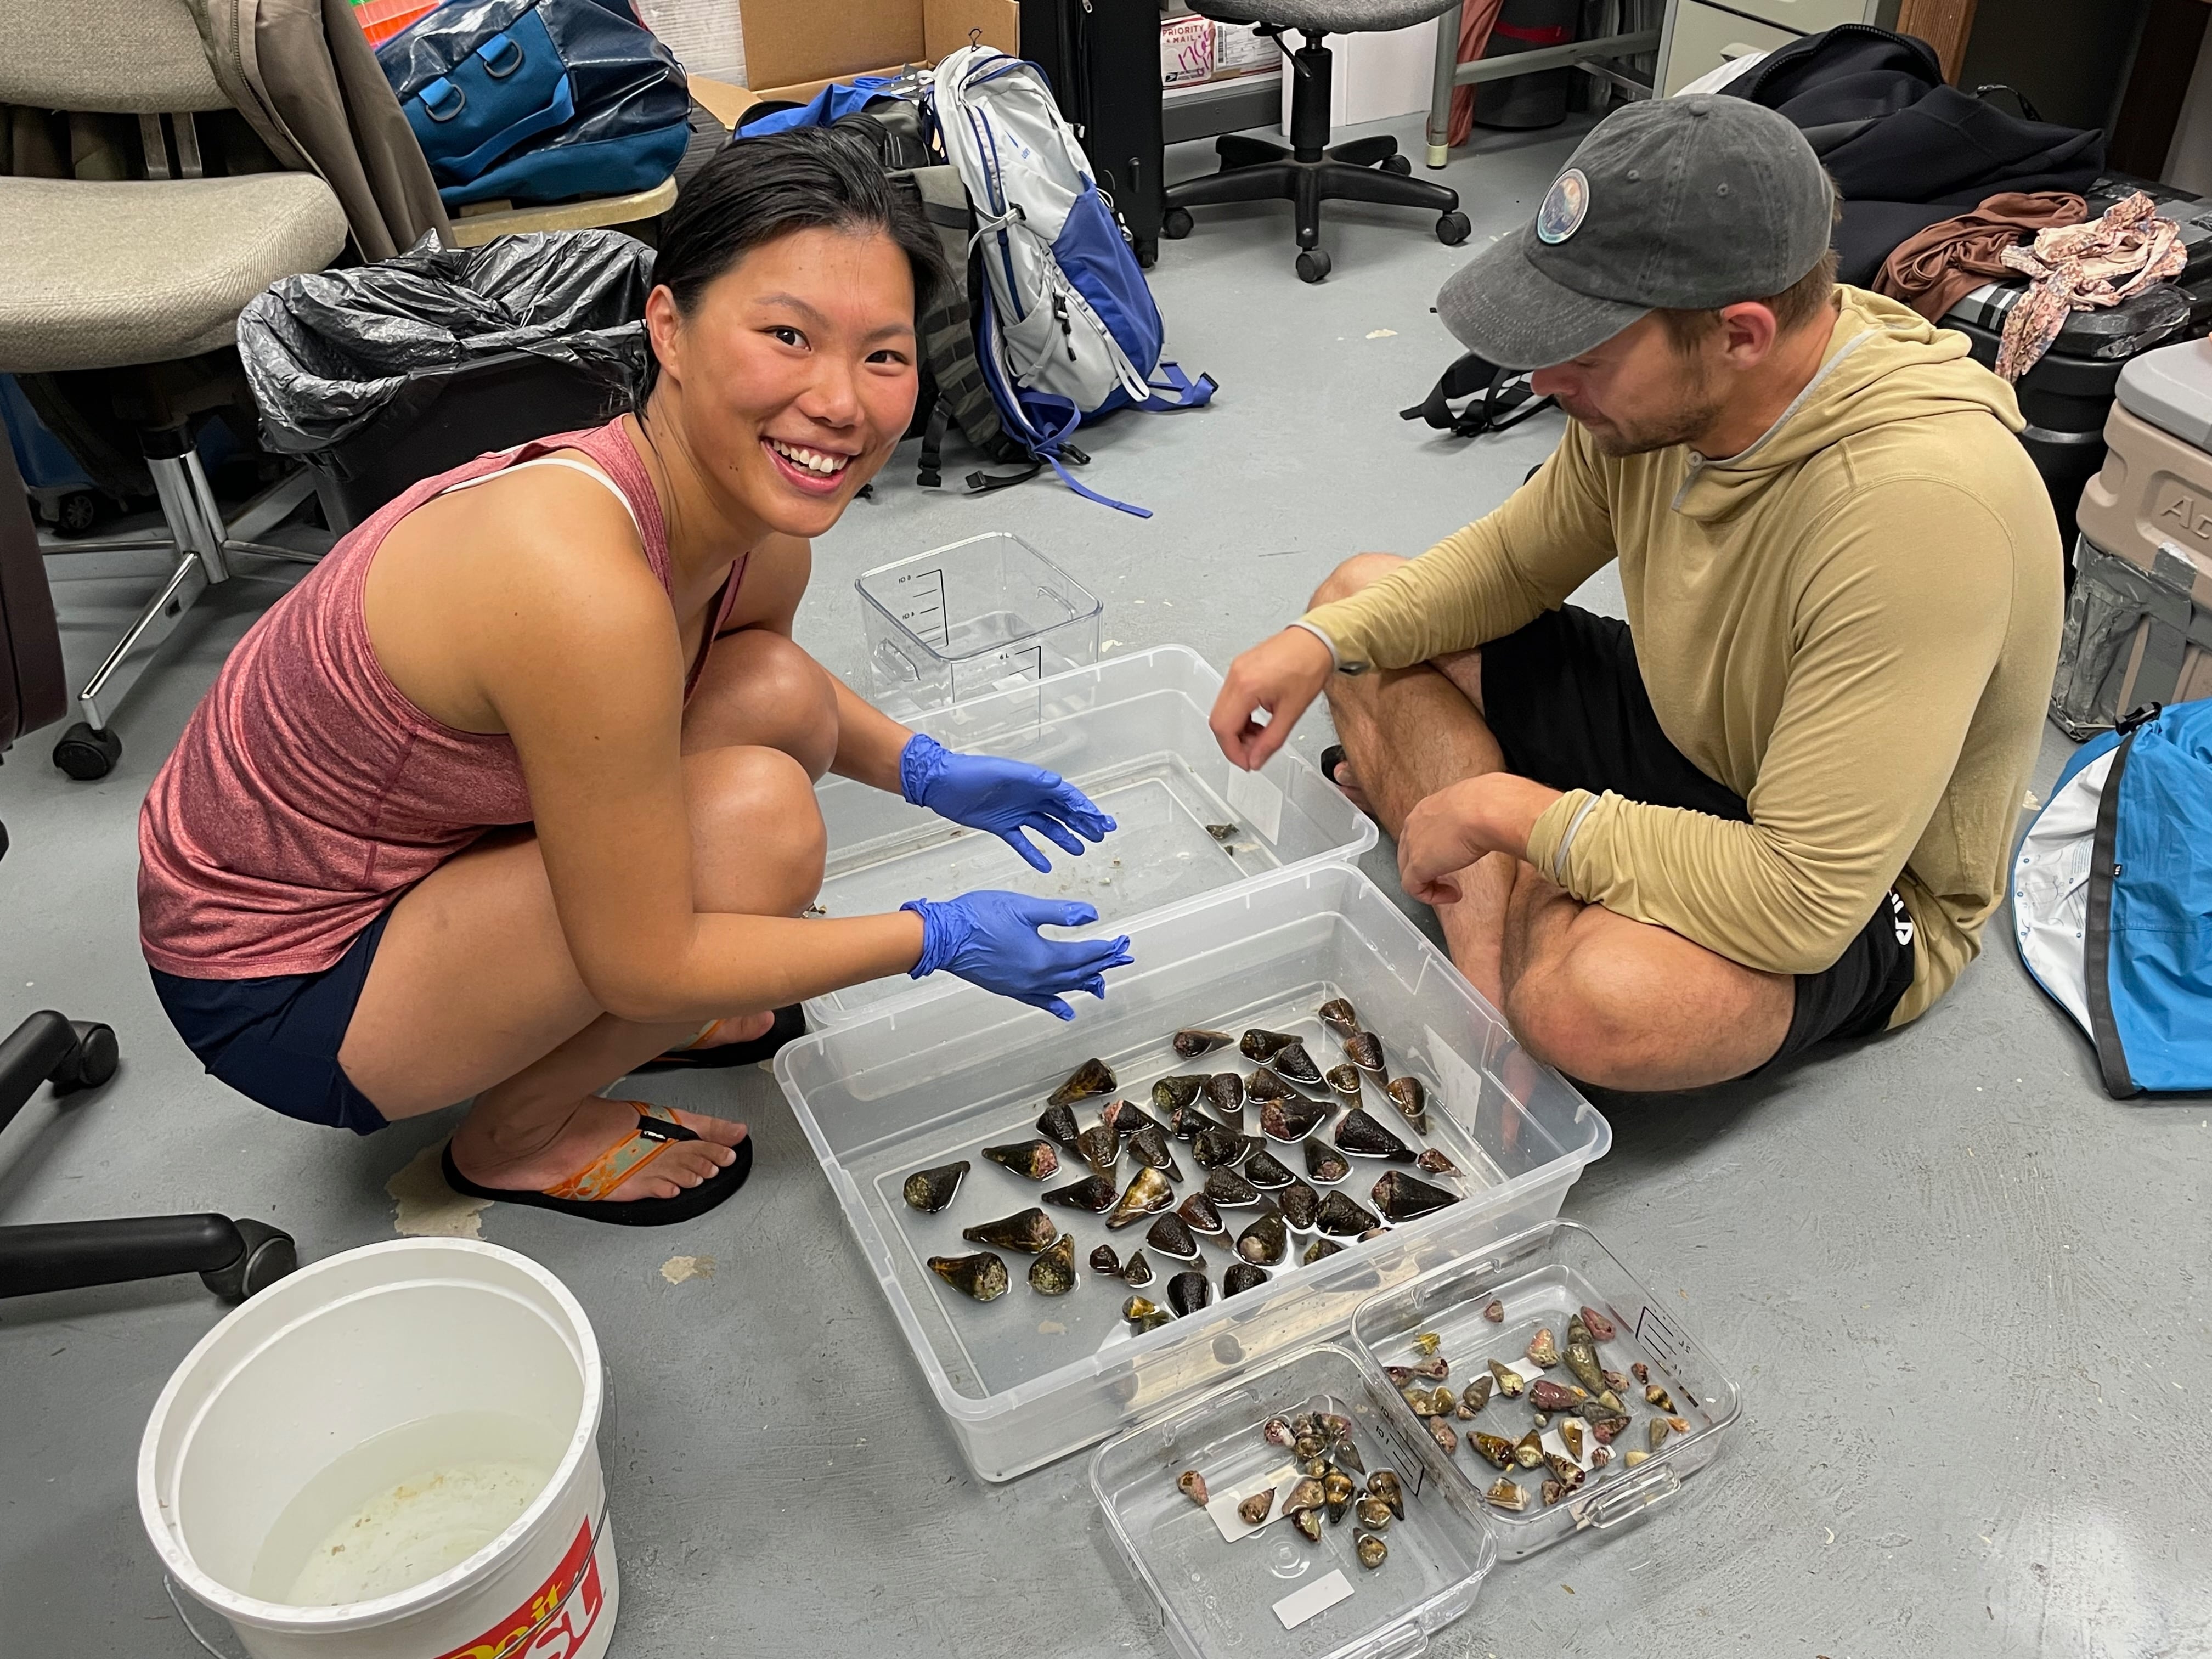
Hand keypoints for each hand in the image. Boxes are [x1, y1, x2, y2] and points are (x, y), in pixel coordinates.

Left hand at [901, 734, 1115, 872]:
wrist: (940, 784)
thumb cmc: (969, 772)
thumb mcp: (1003, 772)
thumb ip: (1032, 778)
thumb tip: (1059, 783)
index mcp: (1032, 782)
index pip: (1066, 796)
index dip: (1086, 808)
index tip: (1102, 820)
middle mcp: (1027, 797)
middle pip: (1062, 812)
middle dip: (1082, 824)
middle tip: (1100, 837)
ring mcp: (1015, 813)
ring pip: (1047, 828)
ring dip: (1064, 838)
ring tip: (1080, 851)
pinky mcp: (1001, 826)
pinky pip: (1022, 842)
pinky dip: (1034, 853)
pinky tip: (1046, 866)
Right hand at [903, 893, 1134, 1019]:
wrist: (943, 937)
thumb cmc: (978, 917)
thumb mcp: (1024, 907)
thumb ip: (1060, 912)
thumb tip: (1091, 915)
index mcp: (1043, 956)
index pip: (1084, 954)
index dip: (1105, 948)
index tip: (1122, 944)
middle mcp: (1037, 978)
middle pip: (1078, 973)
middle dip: (1102, 965)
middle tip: (1121, 958)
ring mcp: (1023, 987)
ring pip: (1063, 988)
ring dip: (1085, 983)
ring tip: (1102, 981)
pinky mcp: (1009, 989)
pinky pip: (1040, 1000)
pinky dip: (1056, 1004)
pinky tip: (1067, 1010)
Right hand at [1210, 627, 1334, 770]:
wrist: (1316, 640)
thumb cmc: (1309, 665)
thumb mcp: (1292, 711)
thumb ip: (1271, 741)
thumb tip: (1255, 759)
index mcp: (1246, 686)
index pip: (1224, 728)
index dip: (1233, 752)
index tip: (1247, 762)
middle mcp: (1235, 676)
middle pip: (1218, 721)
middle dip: (1234, 743)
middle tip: (1253, 752)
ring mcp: (1235, 670)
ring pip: (1222, 711)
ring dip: (1238, 730)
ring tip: (1260, 735)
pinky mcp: (1240, 668)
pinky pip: (1230, 699)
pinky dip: (1240, 716)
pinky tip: (1258, 721)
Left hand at [1398, 774, 1561, 904]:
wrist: (1491, 809)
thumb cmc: (1494, 803)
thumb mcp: (1480, 806)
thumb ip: (1476, 815)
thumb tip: (1492, 820)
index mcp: (1429, 806)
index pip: (1420, 831)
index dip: (1434, 848)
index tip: (1453, 857)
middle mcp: (1415, 822)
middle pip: (1408, 851)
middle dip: (1428, 867)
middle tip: (1449, 877)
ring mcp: (1413, 844)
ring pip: (1408, 870)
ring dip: (1431, 882)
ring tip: (1453, 888)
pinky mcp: (1417, 865)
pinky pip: (1414, 888)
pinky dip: (1432, 895)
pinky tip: (1453, 895)